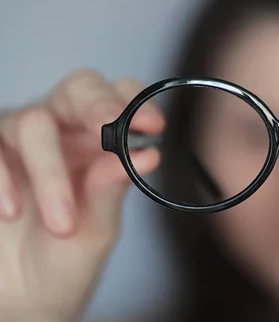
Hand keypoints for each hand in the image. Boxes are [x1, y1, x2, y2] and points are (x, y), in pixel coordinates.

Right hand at [0, 70, 162, 321]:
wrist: (21, 301)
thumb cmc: (65, 260)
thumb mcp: (97, 229)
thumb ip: (112, 189)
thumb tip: (146, 152)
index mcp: (100, 145)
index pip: (121, 100)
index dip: (137, 103)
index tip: (153, 126)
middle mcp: (62, 133)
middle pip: (78, 88)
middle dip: (95, 104)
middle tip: (107, 127)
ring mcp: (18, 143)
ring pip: (32, 121)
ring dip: (49, 171)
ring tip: (60, 223)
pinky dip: (1, 178)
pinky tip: (10, 213)